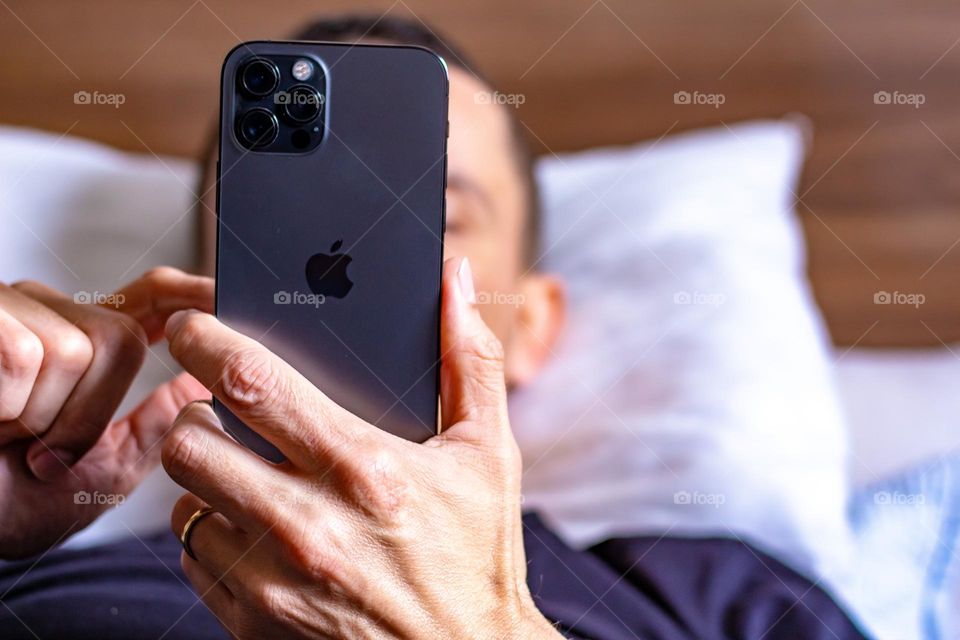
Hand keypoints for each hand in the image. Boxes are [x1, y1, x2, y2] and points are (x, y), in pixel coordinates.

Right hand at [0, 267, 212, 558]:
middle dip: (91, 413)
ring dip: (42, 419)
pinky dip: (5, 407)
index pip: (153, 293)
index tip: (226, 301)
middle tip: (43, 451)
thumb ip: (157, 422)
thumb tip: (207, 383)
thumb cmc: (10, 499)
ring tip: (3, 438)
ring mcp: (5, 310)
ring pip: (72, 351)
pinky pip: (23, 356)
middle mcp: (44, 311)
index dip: (193, 293)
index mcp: (81, 338)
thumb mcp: (105, 466)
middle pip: (122, 338)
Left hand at [164, 257, 560, 639]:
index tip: (191, 328)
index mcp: (361, 467)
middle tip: (222, 411)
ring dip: (207, 478)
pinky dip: (214, 537)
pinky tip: (257, 533)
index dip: (205, 341)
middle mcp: (307, 523)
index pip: (250, 382)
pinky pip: (195, 559)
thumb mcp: (488, 453)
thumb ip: (467, 358)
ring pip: (183, 500)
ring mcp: (273, 580)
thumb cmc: (477, 557)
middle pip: (190, 439)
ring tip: (247, 474)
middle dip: (195, 413)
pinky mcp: (254, 623)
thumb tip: (454, 280)